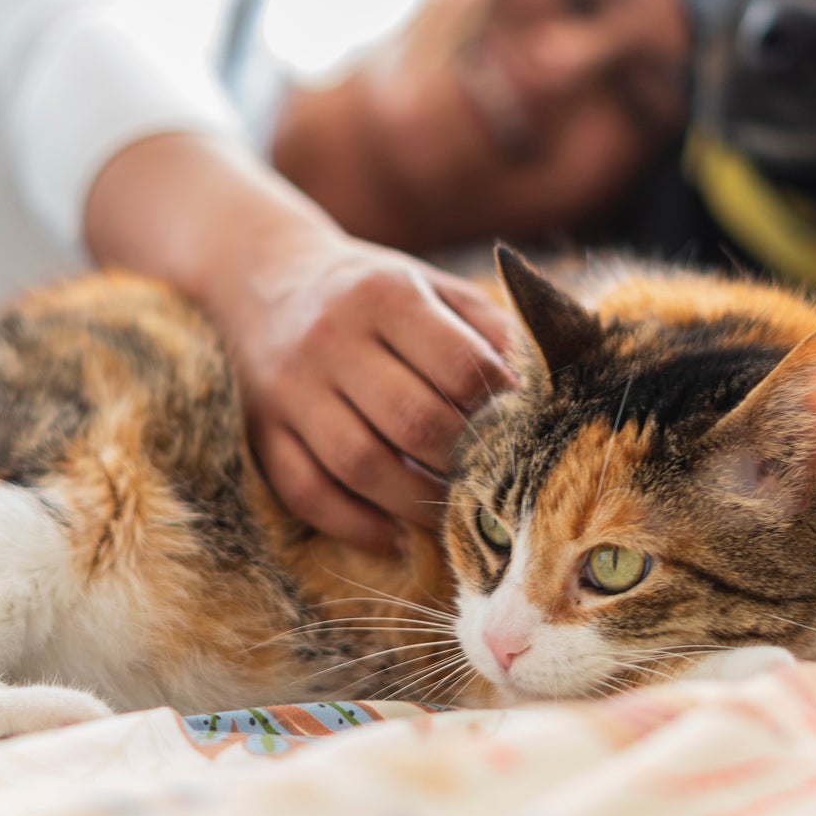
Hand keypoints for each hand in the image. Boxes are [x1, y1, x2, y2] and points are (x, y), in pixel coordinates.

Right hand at [204, 227, 513, 550]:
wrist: (261, 278)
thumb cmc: (370, 293)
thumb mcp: (430, 287)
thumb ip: (489, 328)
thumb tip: (555, 382)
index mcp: (384, 295)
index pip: (459, 366)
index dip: (501, 408)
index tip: (525, 432)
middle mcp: (331, 339)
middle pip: (413, 420)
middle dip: (465, 463)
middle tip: (495, 485)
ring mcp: (290, 389)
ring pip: (359, 464)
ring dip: (415, 503)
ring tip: (452, 517)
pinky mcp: (260, 430)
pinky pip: (306, 491)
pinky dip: (353, 524)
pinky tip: (393, 537)